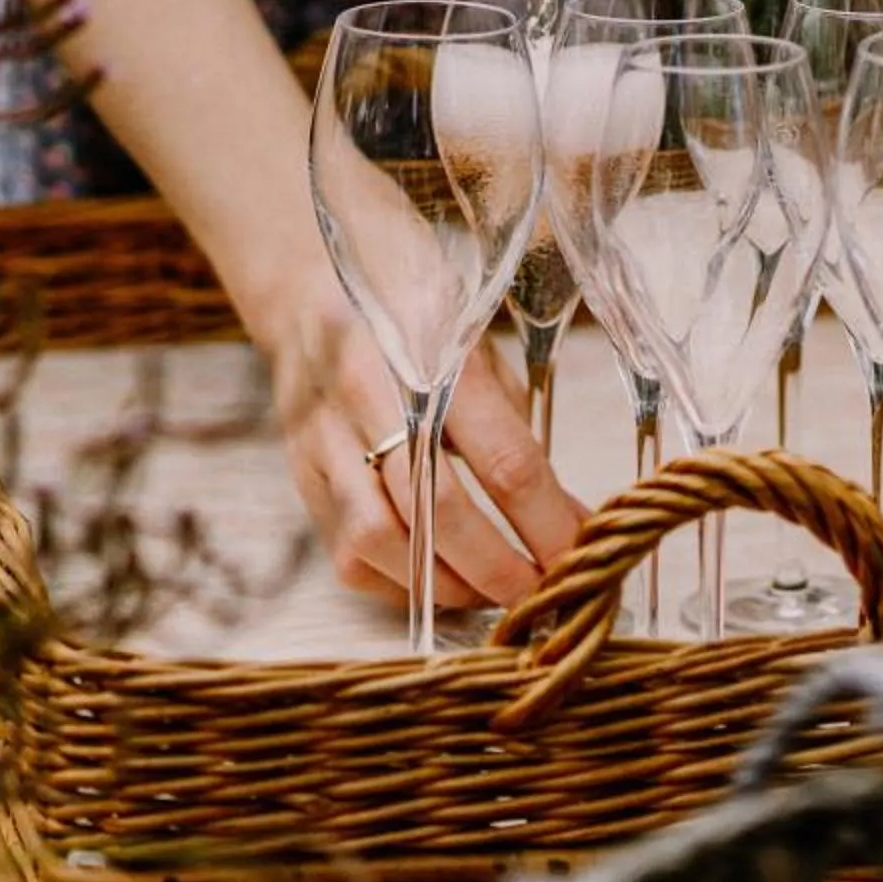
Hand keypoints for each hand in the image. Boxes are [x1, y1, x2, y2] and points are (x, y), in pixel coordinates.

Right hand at [276, 307, 585, 610]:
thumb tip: (569, 520)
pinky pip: (347, 553)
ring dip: (447, 586)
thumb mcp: (478, 345)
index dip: (546, 523)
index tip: (581, 559)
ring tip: (493, 596)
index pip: (503, 460)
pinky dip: (398, 585)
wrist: (305, 285)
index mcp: (434, 356)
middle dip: (498, 569)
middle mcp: (371, 398)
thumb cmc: (413, 311)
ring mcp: (325, 440)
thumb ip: (518, 432)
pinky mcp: (302, 474)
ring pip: (381, 541)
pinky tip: (438, 583)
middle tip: (542, 594)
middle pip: (439, 511)